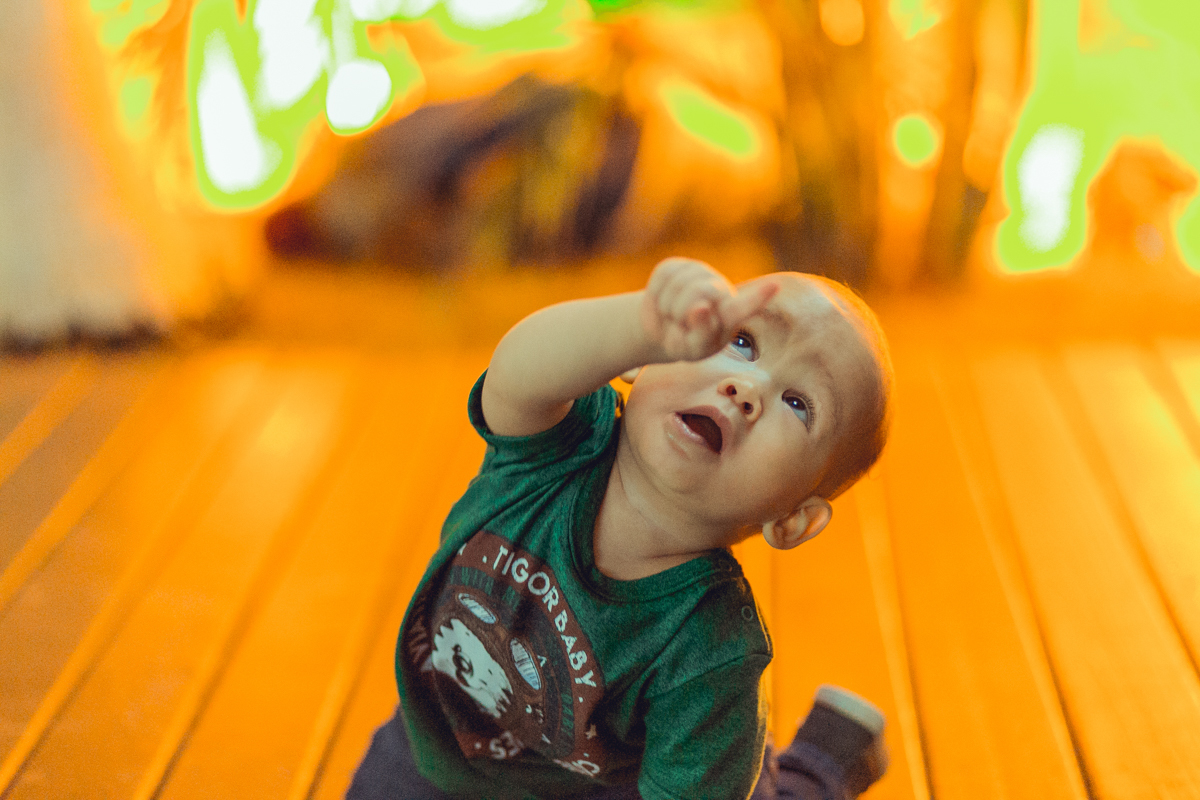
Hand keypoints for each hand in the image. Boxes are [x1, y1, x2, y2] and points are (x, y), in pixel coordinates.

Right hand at [641, 257, 778, 362]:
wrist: (662, 328)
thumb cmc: (684, 343)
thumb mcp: (692, 350)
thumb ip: (700, 334)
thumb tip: (701, 306)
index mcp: (730, 314)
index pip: (746, 306)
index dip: (758, 296)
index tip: (774, 287)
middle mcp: (720, 288)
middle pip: (701, 290)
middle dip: (682, 311)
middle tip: (680, 324)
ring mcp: (699, 272)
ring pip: (678, 283)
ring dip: (667, 307)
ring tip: (672, 316)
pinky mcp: (677, 265)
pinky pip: (663, 276)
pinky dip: (656, 294)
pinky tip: (663, 301)